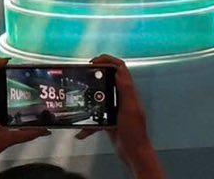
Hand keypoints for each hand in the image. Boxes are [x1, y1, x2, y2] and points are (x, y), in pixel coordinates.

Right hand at [76, 56, 161, 178]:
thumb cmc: (134, 132)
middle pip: (109, 78)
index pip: (120, 68)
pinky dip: (88, 123)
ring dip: (89, 96)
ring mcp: (116, 109)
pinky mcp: (110, 120)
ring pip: (101, 96)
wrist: (134, 153)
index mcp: (129, 93)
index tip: (93, 62)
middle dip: (96, 74)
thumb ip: (125, 89)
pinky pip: (96, 116)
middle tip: (83, 74)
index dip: (107, 60)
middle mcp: (123, 98)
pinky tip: (81, 131)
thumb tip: (118, 70)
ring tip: (79, 95)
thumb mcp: (130, 108)